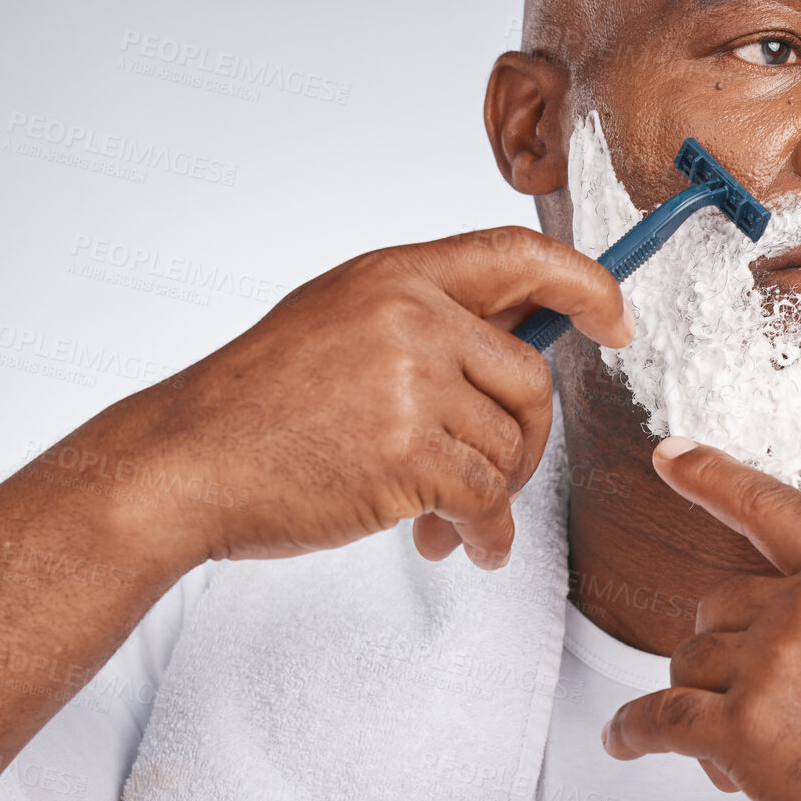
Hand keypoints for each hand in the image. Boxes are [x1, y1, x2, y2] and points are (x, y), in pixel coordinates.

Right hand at [50, 227, 630, 569]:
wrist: (184, 462)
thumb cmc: (254, 404)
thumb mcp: (335, 321)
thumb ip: (420, 321)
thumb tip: (512, 347)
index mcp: (394, 275)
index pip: (519, 254)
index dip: (585, 283)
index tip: (616, 317)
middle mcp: (410, 317)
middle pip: (531, 375)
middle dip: (526, 438)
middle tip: (497, 477)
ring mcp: (411, 383)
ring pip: (510, 445)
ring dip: (491, 496)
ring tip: (447, 522)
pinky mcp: (409, 453)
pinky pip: (487, 498)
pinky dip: (482, 533)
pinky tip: (455, 547)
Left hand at [601, 438, 800, 800]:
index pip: (768, 508)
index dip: (710, 476)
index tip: (670, 456)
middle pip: (718, 604)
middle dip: (729, 647)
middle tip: (761, 692)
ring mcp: (770, 669)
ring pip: (690, 662)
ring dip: (701, 696)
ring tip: (739, 739)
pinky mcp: (742, 734)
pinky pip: (660, 720)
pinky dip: (633, 731)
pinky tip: (624, 739)